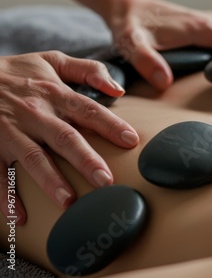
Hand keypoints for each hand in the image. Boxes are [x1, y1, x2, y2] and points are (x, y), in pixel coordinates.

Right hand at [0, 51, 138, 224]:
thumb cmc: (18, 71)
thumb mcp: (52, 61)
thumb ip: (88, 71)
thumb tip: (119, 88)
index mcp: (55, 94)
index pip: (89, 110)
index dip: (111, 125)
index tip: (132, 141)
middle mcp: (36, 113)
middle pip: (65, 138)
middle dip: (86, 160)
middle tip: (105, 181)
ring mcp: (11, 131)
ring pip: (33, 158)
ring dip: (50, 180)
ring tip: (68, 201)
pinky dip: (7, 196)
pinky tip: (19, 217)